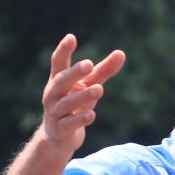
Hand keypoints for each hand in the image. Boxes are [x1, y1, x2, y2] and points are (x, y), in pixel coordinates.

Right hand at [41, 33, 125, 155]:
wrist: (59, 137)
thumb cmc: (75, 105)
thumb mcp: (89, 86)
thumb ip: (103, 71)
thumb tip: (121, 53)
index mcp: (58, 80)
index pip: (58, 62)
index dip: (64, 50)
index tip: (71, 37)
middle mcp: (53, 94)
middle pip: (61, 80)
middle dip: (75, 73)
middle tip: (90, 64)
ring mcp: (54, 112)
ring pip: (67, 103)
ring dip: (82, 96)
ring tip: (99, 89)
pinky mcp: (60, 129)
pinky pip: (69, 124)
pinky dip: (80, 119)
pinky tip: (92, 115)